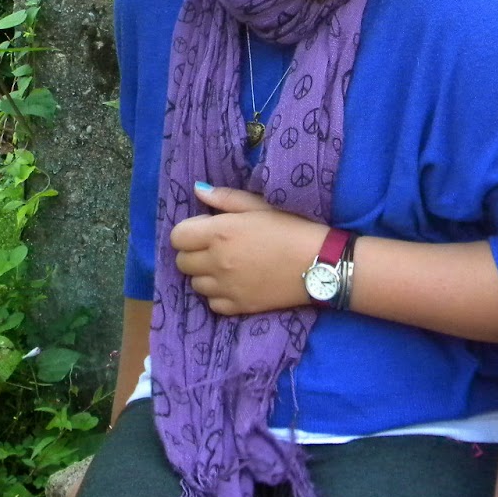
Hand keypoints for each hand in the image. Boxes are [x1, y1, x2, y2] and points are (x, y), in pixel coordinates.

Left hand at [169, 184, 324, 315]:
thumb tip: (197, 190)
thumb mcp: (259, 205)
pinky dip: (218, 294)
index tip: (205, 229)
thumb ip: (225, 198)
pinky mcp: (238, 307)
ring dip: (204, 274)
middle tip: (216, 247)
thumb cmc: (291, 227)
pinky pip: (212, 303)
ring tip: (227, 266)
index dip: (188, 231)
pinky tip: (235, 284)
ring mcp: (226, 288)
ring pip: (194, 284)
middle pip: (181, 262)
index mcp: (219, 233)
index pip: (177, 237)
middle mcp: (217, 262)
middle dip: (193, 252)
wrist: (320, 264)